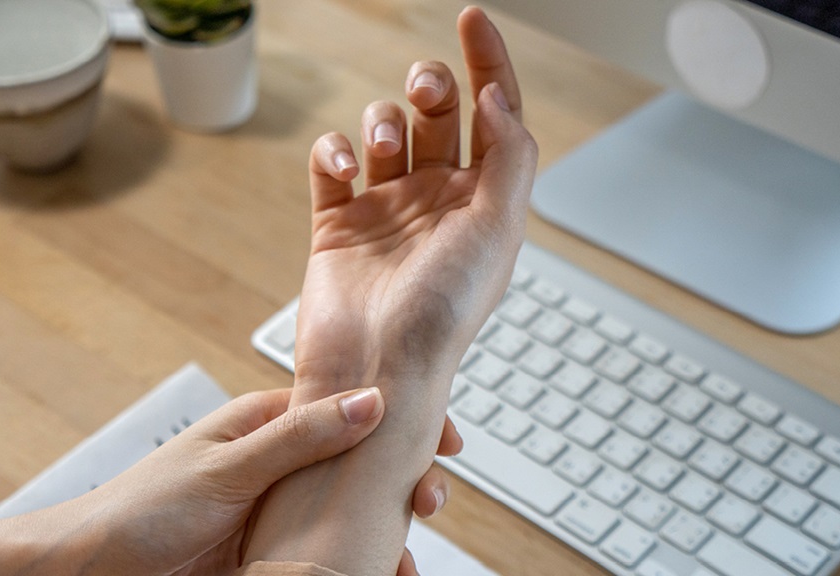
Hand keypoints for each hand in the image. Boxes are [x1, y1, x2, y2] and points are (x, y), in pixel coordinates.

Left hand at [59, 387, 459, 575]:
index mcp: (267, 423)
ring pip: (349, 510)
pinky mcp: (275, 550)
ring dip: (384, 527)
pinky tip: (378, 572)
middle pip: (359, 462)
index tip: (441, 438)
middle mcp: (280, 462)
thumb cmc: (139, 509)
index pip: (350, 409)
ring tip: (410, 550)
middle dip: (400, 477)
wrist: (91, 571)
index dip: (400, 419)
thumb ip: (300, 436)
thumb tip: (369, 400)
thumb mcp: (227, 468)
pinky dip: (357, 561)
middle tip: (429, 499)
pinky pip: (328, 552)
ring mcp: (280, 508)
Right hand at [293, 6, 537, 408]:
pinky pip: (331, 164)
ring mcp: (387, 210)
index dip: (489, 63)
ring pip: (383, 131)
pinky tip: (343, 167)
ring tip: (380, 146)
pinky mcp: (338, 223)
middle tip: (425, 89)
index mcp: (485, 201)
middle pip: (437, 113)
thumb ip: (509, 153)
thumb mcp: (499, 228)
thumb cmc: (443, 312)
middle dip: (431, 87)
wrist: (377, 368)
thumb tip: (498, 95)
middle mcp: (438, 200)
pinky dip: (333, 151)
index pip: (494, 115)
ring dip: (381, 121)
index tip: (473, 17)